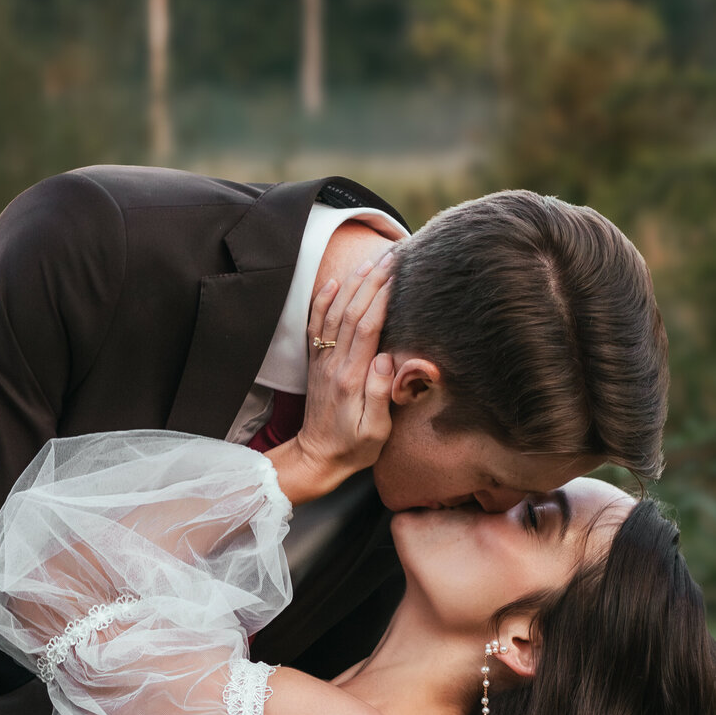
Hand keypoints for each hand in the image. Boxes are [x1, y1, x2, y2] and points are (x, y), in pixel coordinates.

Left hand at [267, 250, 396, 503]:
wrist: (316, 458)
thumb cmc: (353, 448)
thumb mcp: (376, 432)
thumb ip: (380, 394)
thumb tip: (385, 359)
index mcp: (352, 378)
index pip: (367, 327)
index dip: (382, 297)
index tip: (398, 274)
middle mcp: (334, 364)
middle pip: (352, 312)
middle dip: (372, 281)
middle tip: (391, 256)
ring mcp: (322, 362)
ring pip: (334, 313)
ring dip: (351, 284)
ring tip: (369, 262)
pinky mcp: (316, 364)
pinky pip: (317, 325)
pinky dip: (323, 301)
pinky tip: (333, 282)